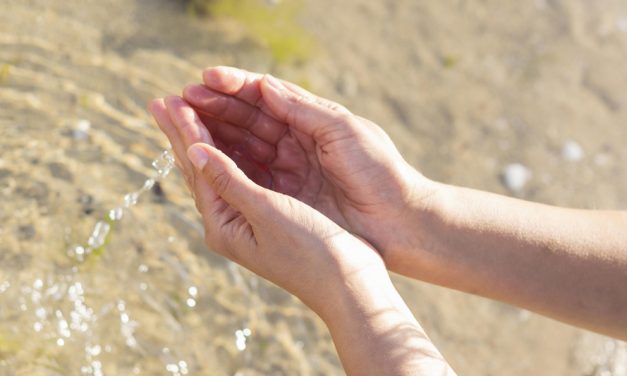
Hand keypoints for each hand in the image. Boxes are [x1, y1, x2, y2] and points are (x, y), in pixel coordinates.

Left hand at [149, 96, 453, 374]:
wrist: (348, 285)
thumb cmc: (311, 252)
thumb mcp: (267, 212)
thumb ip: (229, 180)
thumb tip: (194, 150)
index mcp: (222, 224)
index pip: (197, 167)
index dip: (186, 130)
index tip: (170, 98)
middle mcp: (229, 223)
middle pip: (199, 168)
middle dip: (183, 132)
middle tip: (162, 101)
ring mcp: (247, 220)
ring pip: (218, 170)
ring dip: (203, 139)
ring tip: (185, 113)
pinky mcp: (268, 215)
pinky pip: (240, 175)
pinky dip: (230, 152)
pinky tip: (225, 140)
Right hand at [181, 67, 438, 263]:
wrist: (400, 223)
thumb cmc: (380, 173)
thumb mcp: (346, 132)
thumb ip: (303, 110)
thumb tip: (265, 86)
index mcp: (314, 120)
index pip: (266, 97)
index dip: (234, 87)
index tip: (204, 80)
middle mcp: (297, 142)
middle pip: (249, 120)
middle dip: (215, 107)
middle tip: (180, 98)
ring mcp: (290, 170)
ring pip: (244, 146)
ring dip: (213, 133)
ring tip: (181, 120)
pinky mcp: (286, 197)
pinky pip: (249, 176)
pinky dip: (225, 164)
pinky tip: (201, 154)